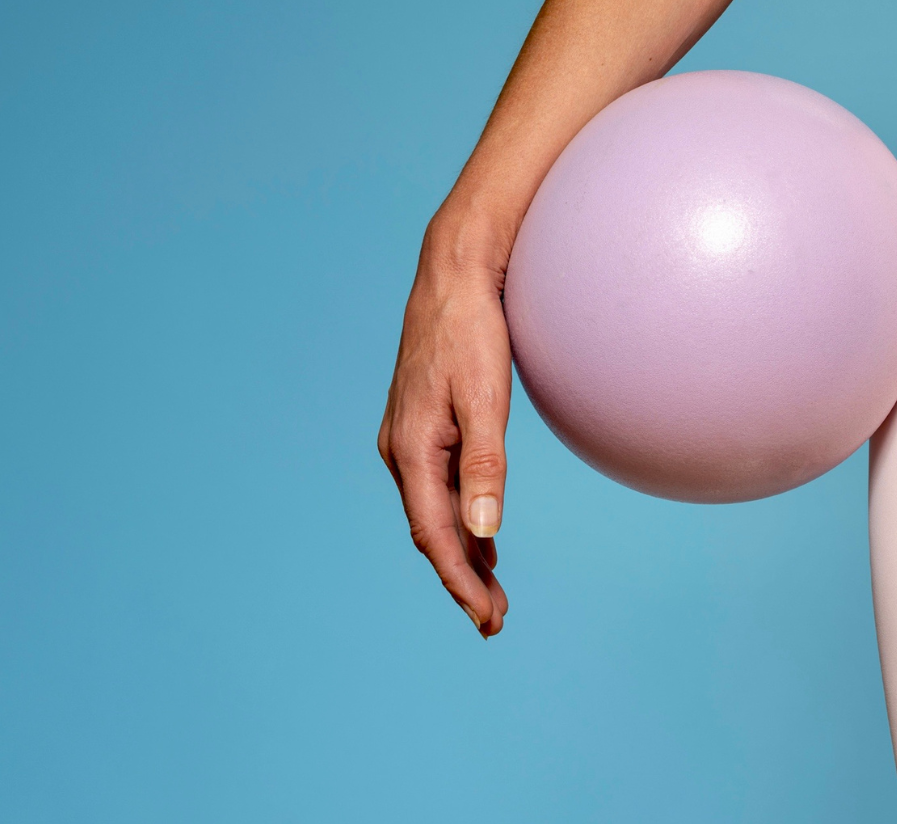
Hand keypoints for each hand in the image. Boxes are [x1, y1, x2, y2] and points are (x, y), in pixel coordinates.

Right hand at [378, 215, 511, 636]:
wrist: (453, 276)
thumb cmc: (471, 331)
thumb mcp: (485, 398)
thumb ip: (485, 466)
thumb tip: (484, 532)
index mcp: (413, 449)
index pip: (436, 535)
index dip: (461, 581)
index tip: (487, 619)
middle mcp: (401, 450)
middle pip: (430, 532)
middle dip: (462, 579)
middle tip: (495, 620)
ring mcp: (408, 439)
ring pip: (432, 513)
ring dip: (461, 554)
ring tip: (491, 593)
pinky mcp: (422, 427)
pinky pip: (437, 489)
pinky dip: (459, 520)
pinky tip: (482, 538)